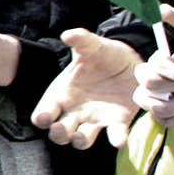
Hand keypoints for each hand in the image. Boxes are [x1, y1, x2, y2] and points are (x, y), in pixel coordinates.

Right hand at [35, 26, 141, 147]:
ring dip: (80, 140)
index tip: (44, 117)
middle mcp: (75, 111)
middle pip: (58, 132)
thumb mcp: (93, 46)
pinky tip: (118, 139)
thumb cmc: (104, 55)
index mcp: (62, 94)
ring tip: (81, 136)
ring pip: (81, 139)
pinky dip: (116, 139)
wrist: (132, 61)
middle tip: (61, 129)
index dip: (41, 118)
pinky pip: (114, 135)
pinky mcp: (117, 122)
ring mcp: (95, 119)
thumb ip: (81, 40)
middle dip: (58, 134)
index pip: (44, 113)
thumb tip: (68, 34)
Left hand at [138, 6, 173, 127]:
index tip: (155, 62)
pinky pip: (169, 122)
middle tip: (145, 74)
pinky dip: (157, 115)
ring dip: (146, 100)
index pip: (172, 69)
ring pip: (160, 110)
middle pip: (156, 87)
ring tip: (148, 90)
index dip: (156, 66)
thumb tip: (161, 8)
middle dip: (144, 79)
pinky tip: (159, 102)